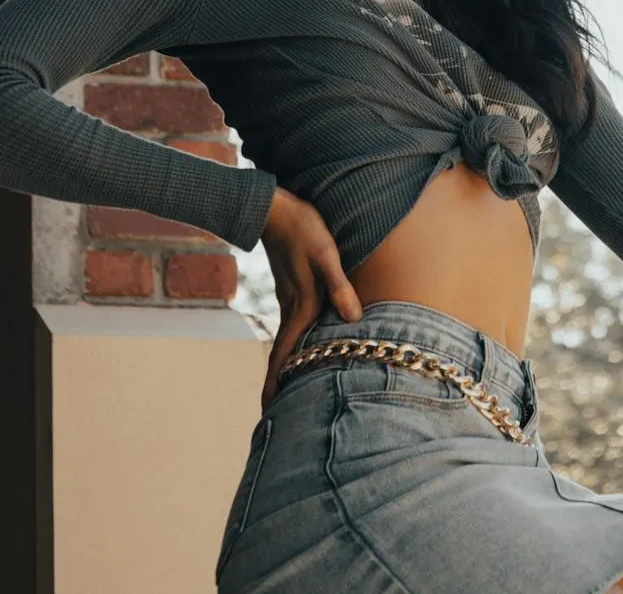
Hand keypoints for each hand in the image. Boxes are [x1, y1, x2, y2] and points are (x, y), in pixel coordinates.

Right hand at [258, 185, 363, 411]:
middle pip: (283, 354)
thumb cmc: (303, 228)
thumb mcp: (326, 254)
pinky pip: (292, 325)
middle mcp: (292, 307)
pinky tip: (300, 346)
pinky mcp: (292, 288)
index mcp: (300, 306)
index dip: (277, 383)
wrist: (273, 207)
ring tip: (286, 389)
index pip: (286, 354)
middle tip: (273, 414)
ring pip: (287, 340)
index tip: (268, 412)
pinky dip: (291, 344)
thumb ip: (339, 285)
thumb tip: (353, 319)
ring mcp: (289, 298)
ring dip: (285, 365)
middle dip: (278, 384)